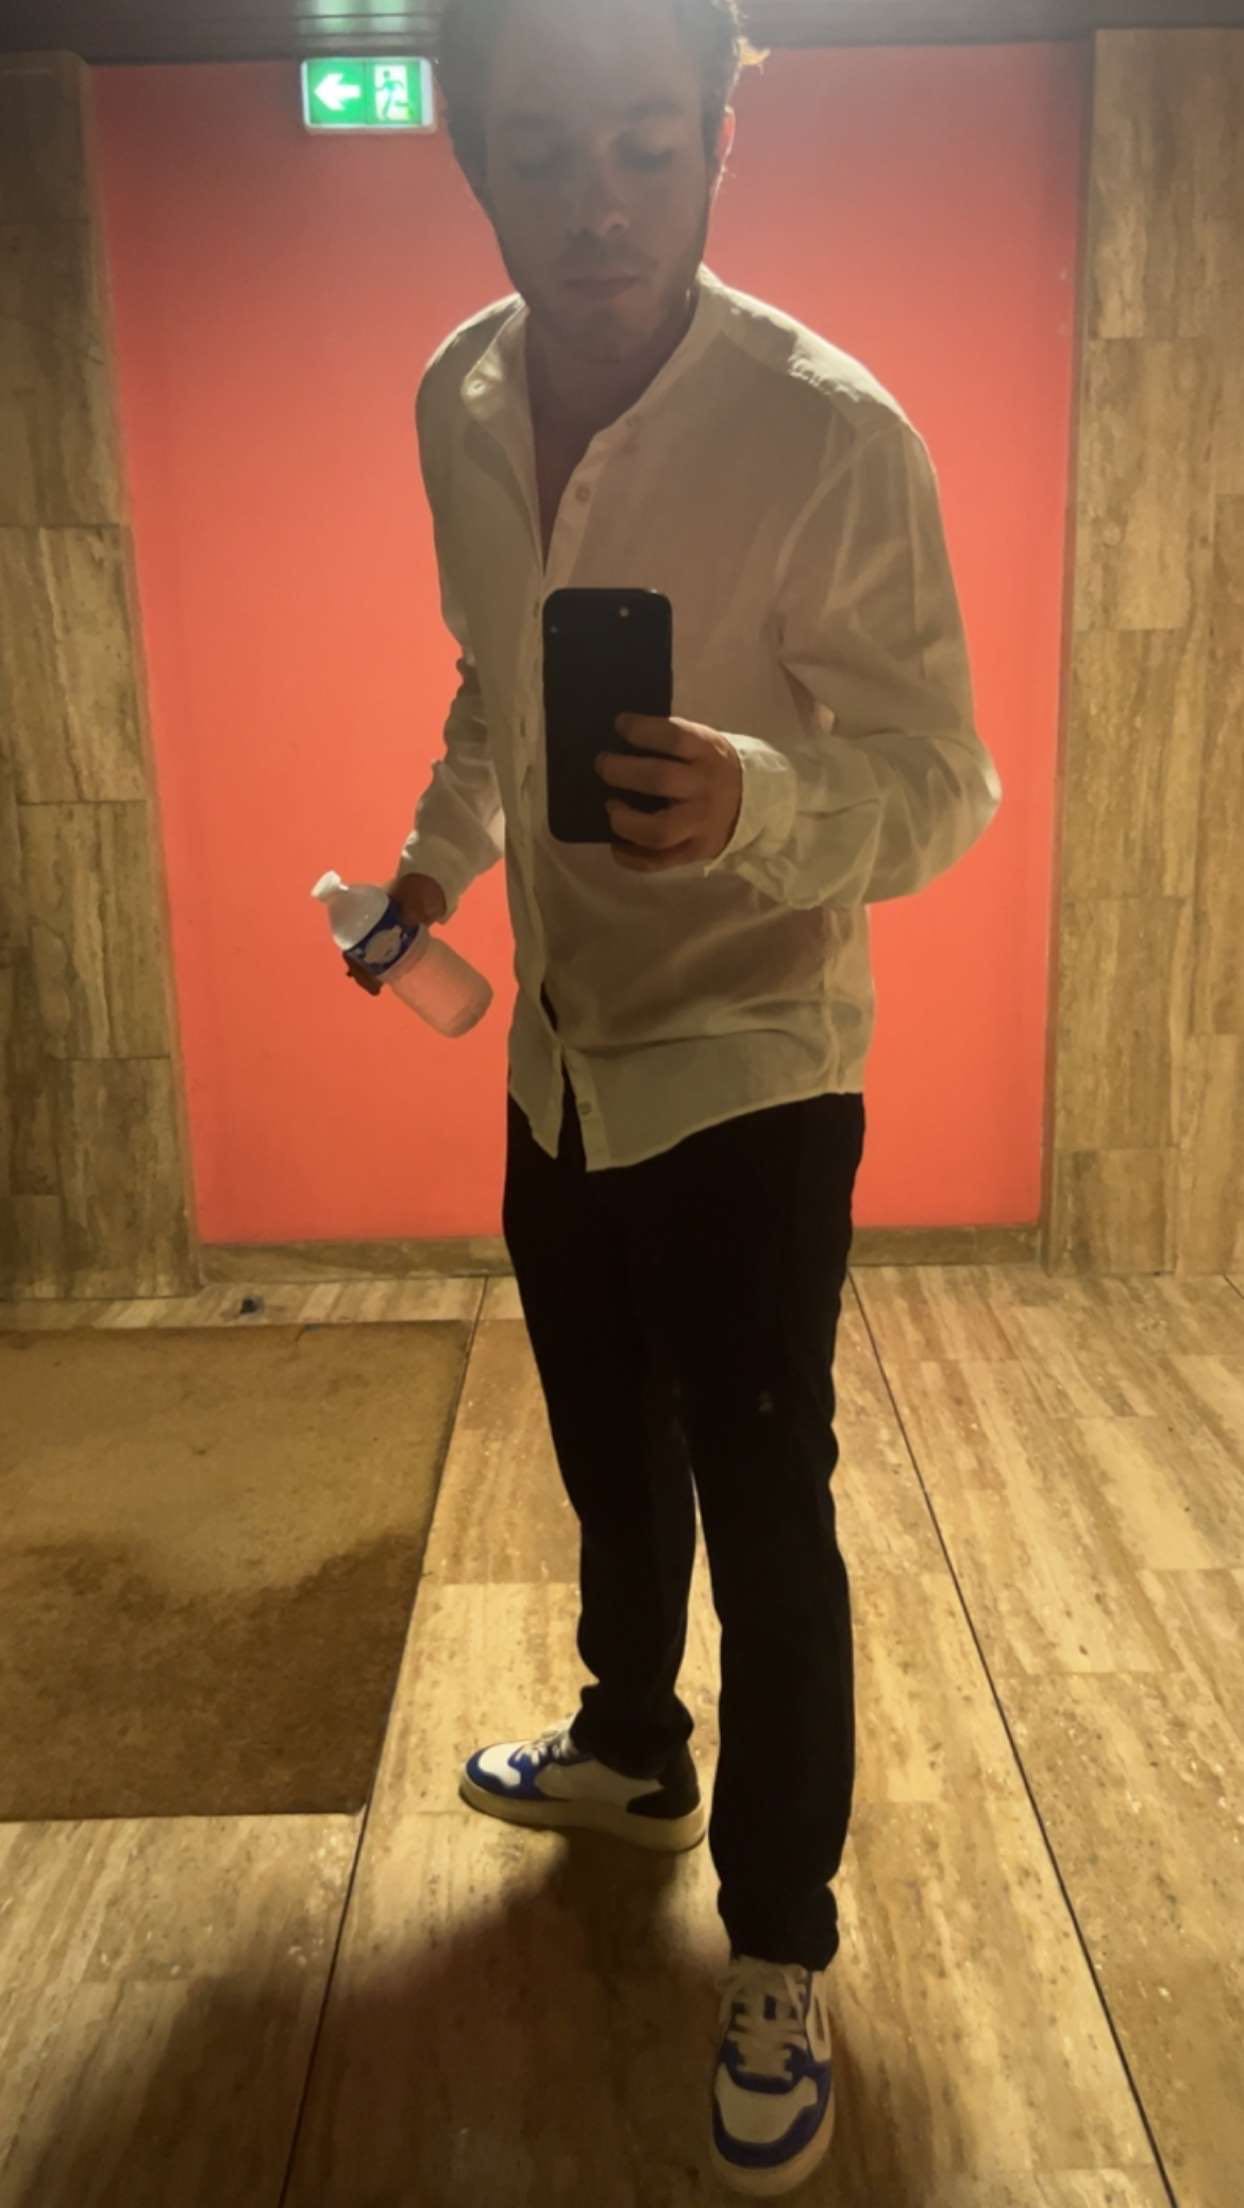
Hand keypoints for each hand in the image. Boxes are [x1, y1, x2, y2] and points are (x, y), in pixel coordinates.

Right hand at [343, 871, 447, 995]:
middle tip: (372, 988)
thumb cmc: (420, 887)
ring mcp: (384, 929)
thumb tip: (406, 921)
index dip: (352, 955)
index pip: (349, 934)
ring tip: (375, 989)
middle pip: (358, 948)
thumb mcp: (413, 895)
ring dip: (370, 971)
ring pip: (370, 953)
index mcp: (367, 909)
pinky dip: (383, 967)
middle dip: (361, 970)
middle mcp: (371, 921)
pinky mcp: (398, 937)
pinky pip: (385, 954)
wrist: (436, 882)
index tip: (354, 971)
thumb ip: (410, 907)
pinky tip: (383, 981)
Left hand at [596, 714, 742, 871]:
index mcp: (709, 754)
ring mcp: (701, 825)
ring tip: (611, 808)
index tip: (620, 725)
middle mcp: (705, 789)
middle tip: (602, 766)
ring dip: (625, 821)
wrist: (753, 804)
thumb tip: (621, 741)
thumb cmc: (713, 767)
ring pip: (658, 830)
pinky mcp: (694, 853)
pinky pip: (657, 862)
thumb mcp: (704, 745)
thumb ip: (672, 743)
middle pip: (659, 780)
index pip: (674, 738)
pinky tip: (617, 844)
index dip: (643, 730)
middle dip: (622, 772)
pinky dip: (630, 856)